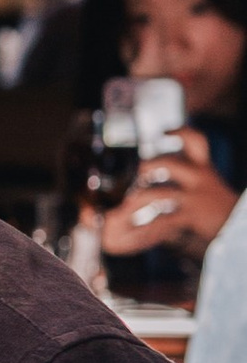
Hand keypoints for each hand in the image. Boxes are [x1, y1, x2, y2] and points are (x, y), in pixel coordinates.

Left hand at [100, 128, 237, 260]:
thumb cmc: (221, 206)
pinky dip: (146, 227)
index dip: (179, 133)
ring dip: (139, 197)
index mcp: (204, 168)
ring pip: (160, 193)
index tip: (163, 132)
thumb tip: (165, 170)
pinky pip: (164, 220)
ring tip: (128, 203)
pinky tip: (135, 230)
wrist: (241, 226)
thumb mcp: (210, 183)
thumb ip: (193, 174)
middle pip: (169, 164)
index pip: (195, 141)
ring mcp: (194, 197)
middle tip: (138, 172)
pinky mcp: (191, 216)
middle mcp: (199, 178)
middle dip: (148, 166)